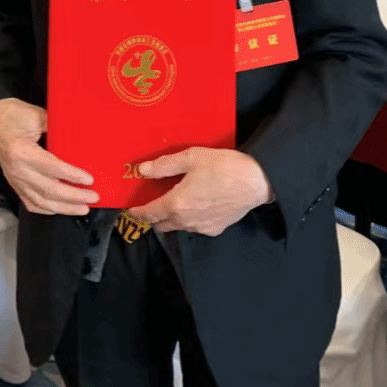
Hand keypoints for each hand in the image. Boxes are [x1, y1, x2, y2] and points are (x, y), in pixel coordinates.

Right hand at [0, 97, 98, 214]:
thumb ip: (56, 125)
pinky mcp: (14, 183)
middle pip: (48, 190)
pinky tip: (60, 209)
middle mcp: (18, 170)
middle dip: (73, 197)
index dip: (71, 175)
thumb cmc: (11, 115)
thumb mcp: (35, 114)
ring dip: (64, 208)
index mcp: (22, 152)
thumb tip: (78, 133)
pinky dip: (47, 209)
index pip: (51, 168)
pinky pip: (30, 202)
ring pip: (41, 201)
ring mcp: (15, 179)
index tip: (89, 180)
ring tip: (82, 208)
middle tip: (93, 197)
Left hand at [128, 147, 273, 236]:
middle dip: (154, 216)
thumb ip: (165, 165)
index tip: (131, 209)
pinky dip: (190, 219)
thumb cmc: (223, 166)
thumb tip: (143, 170)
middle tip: (153, 201)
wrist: (256, 182)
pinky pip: (196, 227)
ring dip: (172, 217)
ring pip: (178, 227)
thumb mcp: (191, 158)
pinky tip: (198, 203)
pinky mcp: (216, 229)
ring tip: (177, 200)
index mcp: (176, 203)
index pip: (149, 214)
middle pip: (161, 224)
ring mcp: (201, 228)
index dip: (137, 212)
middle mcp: (186, 221)